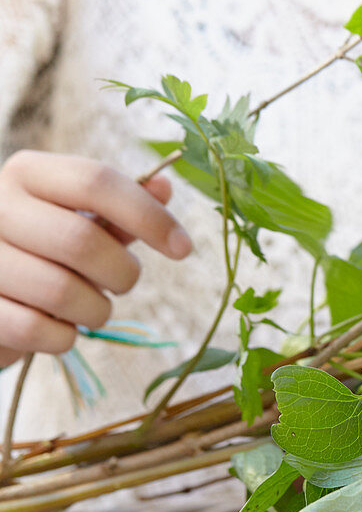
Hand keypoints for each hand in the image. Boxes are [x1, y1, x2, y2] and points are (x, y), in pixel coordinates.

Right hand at [0, 151, 191, 367]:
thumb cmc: (42, 249)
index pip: (97, 182)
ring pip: (60, 291)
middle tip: (124, 283)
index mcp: (27, 174)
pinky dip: (64, 337)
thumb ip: (119, 208)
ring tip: (91, 307)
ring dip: (95, 310)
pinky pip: (34, 328)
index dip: (149, 216)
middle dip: (121, 273)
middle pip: (81, 240)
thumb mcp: (78, 219)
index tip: (183, 248)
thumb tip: (163, 187)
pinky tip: (62, 328)